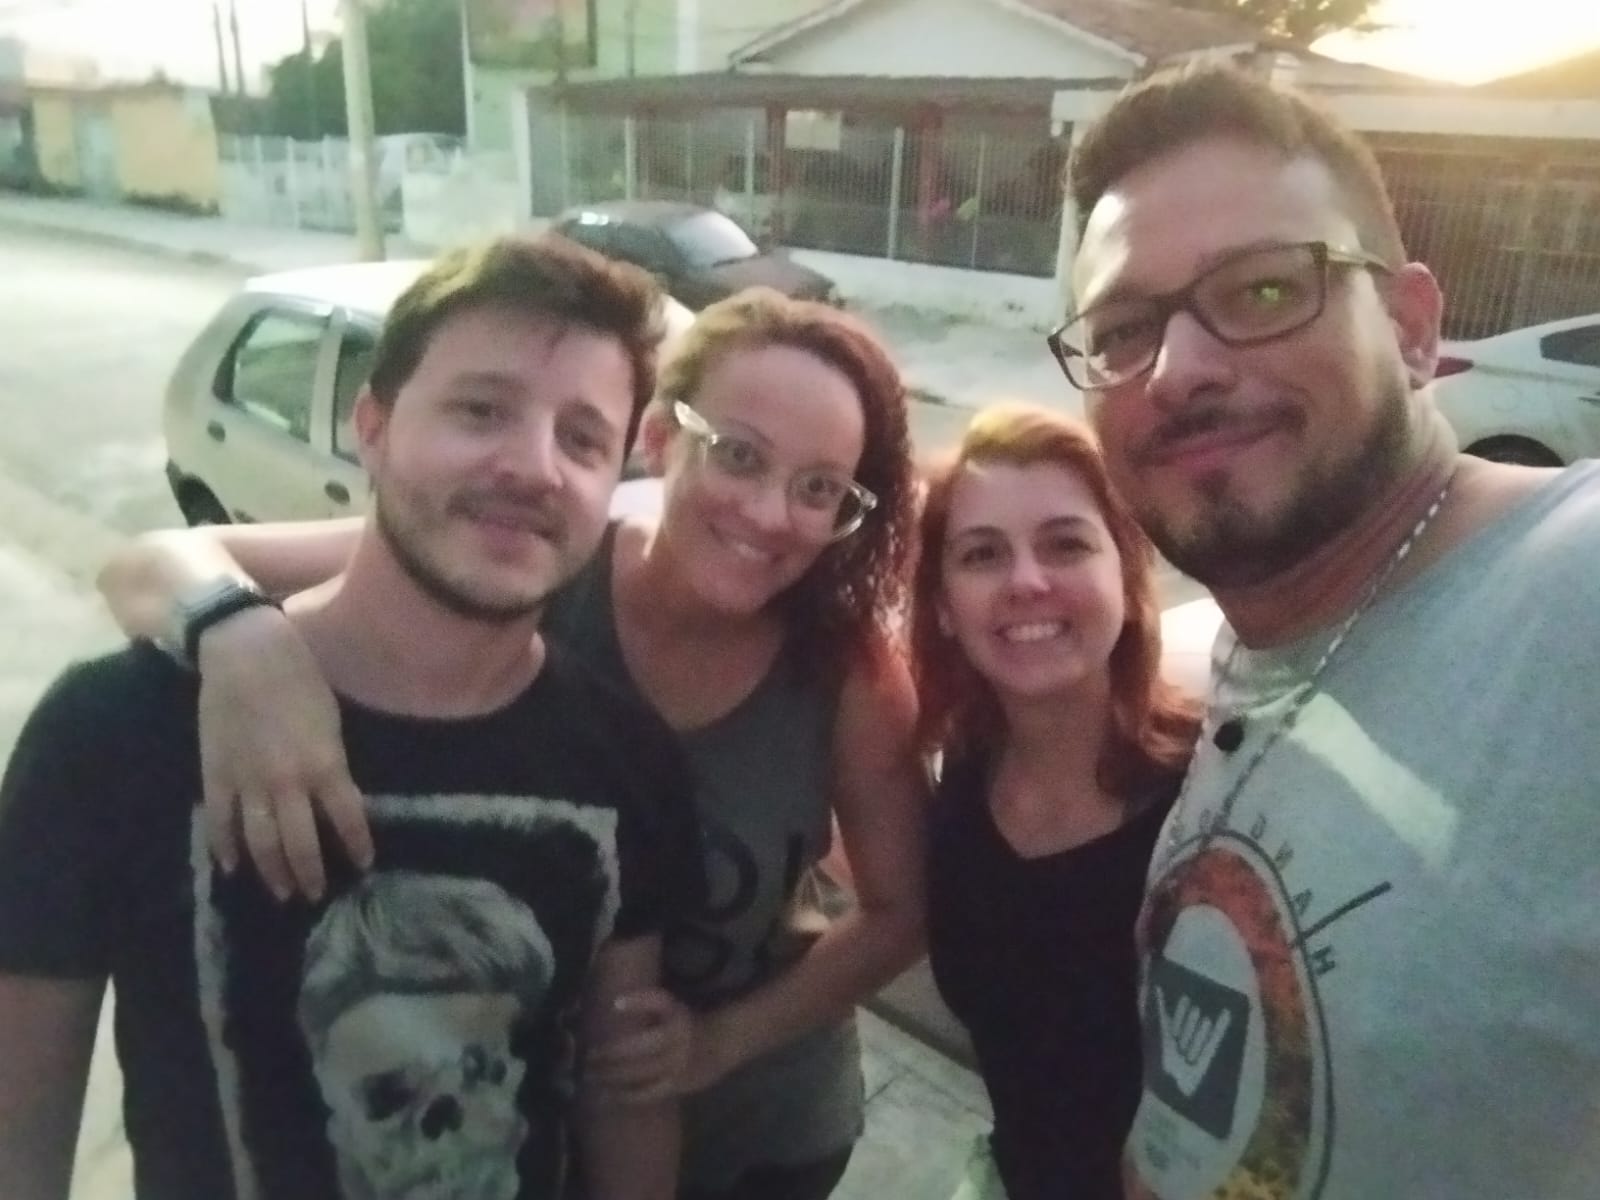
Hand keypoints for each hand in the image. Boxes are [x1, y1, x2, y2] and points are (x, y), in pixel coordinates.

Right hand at [197, 606, 371, 900]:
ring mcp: (248, 782)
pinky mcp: (216, 775)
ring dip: (272, 871)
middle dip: (310, 873)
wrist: (244, 652)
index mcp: (324, 764)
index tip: (363, 866)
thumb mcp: (330, 720)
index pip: (348, 818)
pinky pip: (220, 822)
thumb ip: (330, 761)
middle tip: (315, 894)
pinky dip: (225, 848)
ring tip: (282, 893)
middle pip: (301, 842)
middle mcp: (288, 782)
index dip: (357, 846)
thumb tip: (333, 792)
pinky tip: (231, 867)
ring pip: (261, 842)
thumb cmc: (298, 676)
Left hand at [583, 989, 729, 1105]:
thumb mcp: (670, 1005)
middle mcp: (676, 1047)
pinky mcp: (676, 1088)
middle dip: (608, 1060)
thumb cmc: (685, 1022)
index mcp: (675, 1024)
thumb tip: (614, 1004)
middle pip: (637, 1055)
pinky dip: (626, 1097)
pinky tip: (608, 1096)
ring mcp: (677, 1070)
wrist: (719, 1046)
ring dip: (612, 1081)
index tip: (603, 1025)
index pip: (646, 1026)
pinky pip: (647, 1095)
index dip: (625, 1026)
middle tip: (585, 1061)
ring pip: (640, 1078)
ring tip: (590, 1080)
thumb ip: (645, 1001)